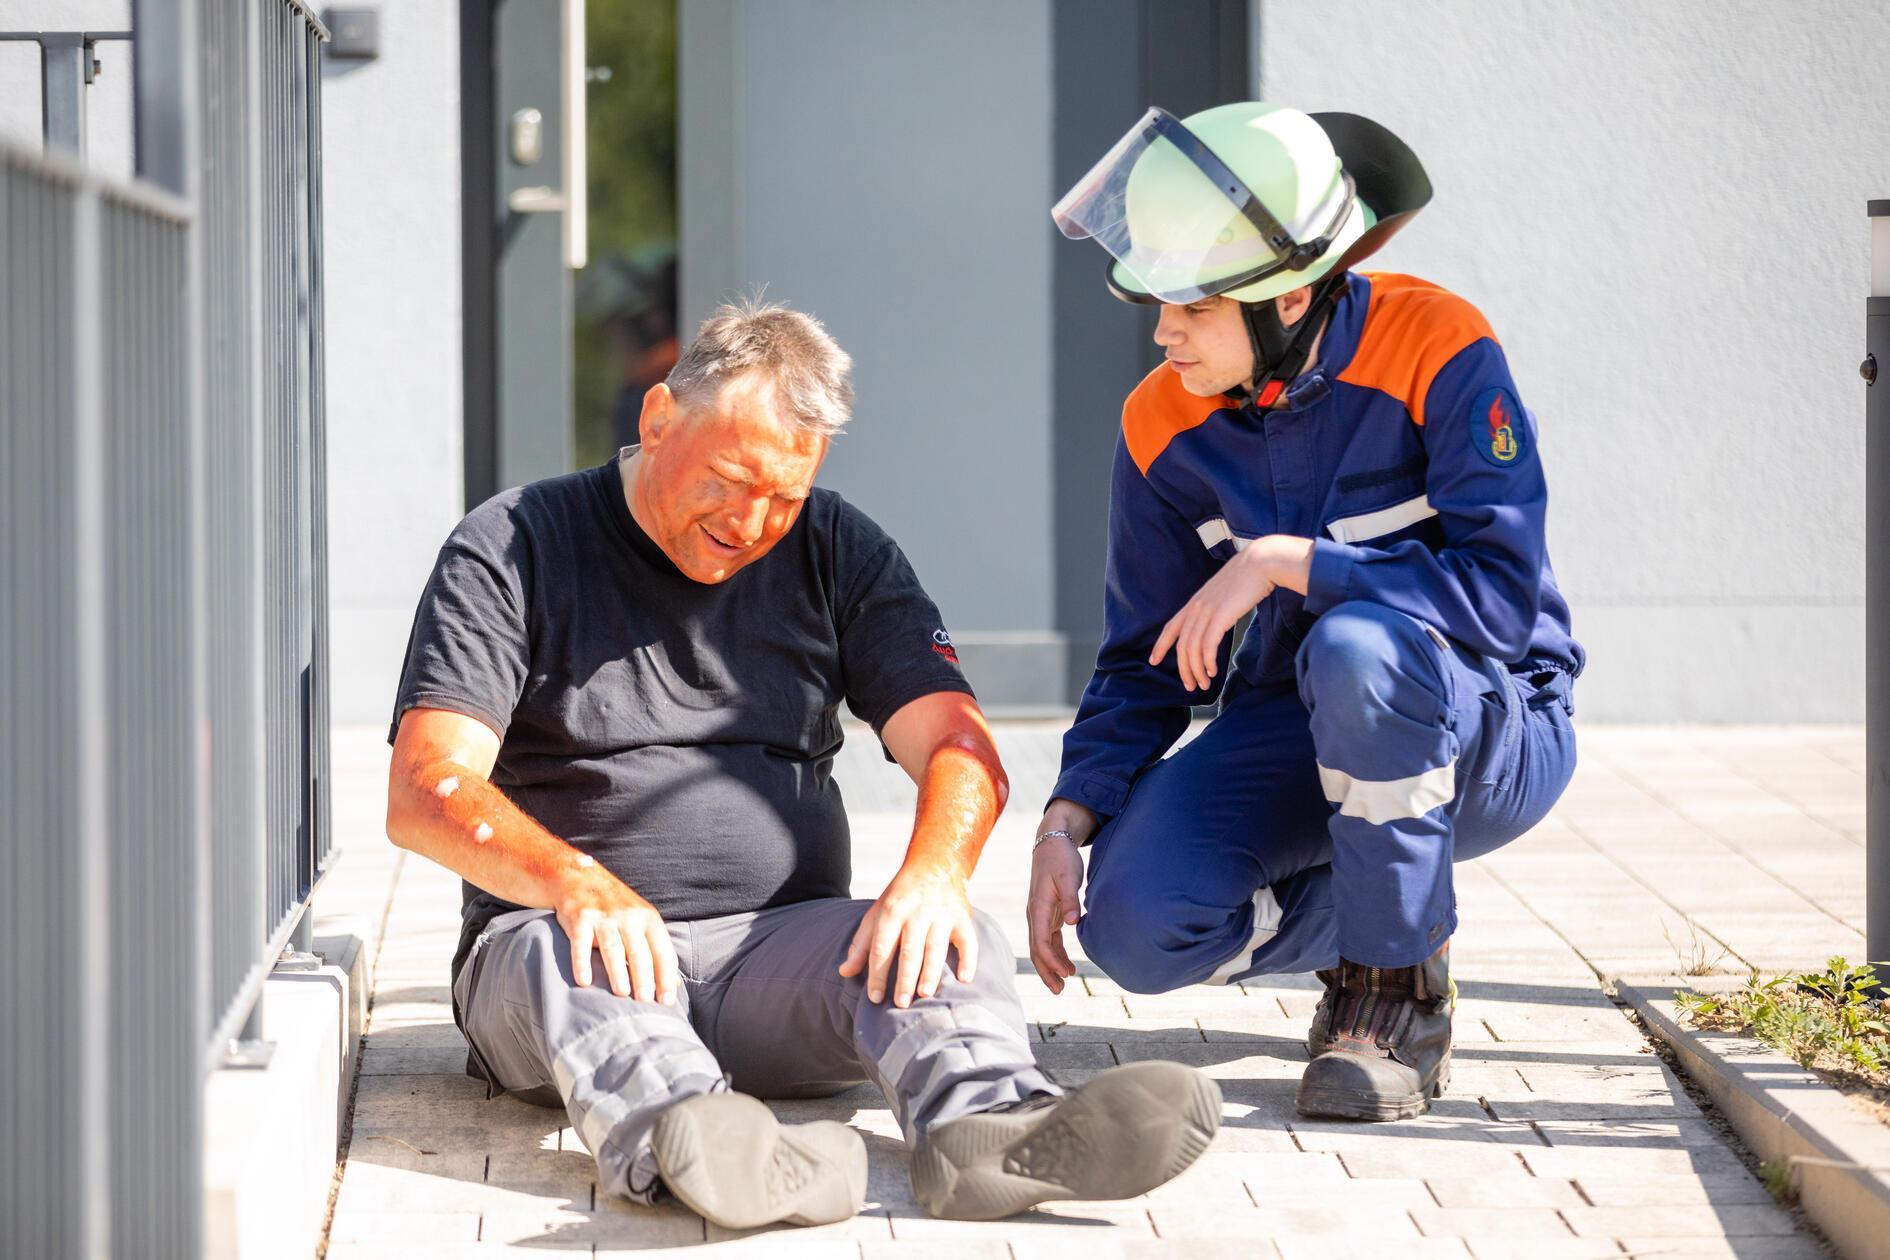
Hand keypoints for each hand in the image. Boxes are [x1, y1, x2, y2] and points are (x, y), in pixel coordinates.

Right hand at [552, 864, 679, 1003]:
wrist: (581, 877)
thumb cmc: (617, 907)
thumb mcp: (642, 921)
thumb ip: (657, 950)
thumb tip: (675, 984)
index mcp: (648, 918)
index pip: (663, 951)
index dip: (666, 977)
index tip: (667, 1000)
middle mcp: (628, 917)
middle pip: (639, 952)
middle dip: (644, 978)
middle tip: (645, 1001)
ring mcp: (603, 917)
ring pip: (613, 948)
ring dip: (618, 972)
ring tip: (622, 994)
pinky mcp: (580, 918)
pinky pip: (581, 944)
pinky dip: (582, 963)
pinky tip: (584, 981)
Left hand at [839, 863, 977, 1006]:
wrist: (936, 864)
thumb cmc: (901, 896)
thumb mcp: (877, 913)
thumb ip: (861, 944)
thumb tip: (844, 972)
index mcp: (892, 911)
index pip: (882, 947)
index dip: (877, 974)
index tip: (874, 998)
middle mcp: (917, 912)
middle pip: (909, 949)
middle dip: (904, 978)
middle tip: (900, 1004)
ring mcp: (942, 914)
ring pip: (935, 947)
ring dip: (930, 972)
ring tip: (924, 994)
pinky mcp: (963, 918)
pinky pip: (967, 941)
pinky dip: (968, 959)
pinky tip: (964, 979)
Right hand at [1027, 829, 1085, 993]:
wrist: (1052, 841)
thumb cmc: (1061, 858)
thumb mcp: (1069, 876)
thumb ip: (1071, 900)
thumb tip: (1073, 923)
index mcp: (1038, 907)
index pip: (1041, 942)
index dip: (1052, 961)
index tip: (1067, 974)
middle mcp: (1035, 914)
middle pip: (1037, 949)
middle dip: (1046, 971)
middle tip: (1059, 990)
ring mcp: (1040, 914)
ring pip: (1041, 946)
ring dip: (1050, 966)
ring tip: (1063, 983)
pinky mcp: (1047, 912)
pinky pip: (1048, 939)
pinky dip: (1055, 953)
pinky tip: (1066, 964)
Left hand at [1150, 536, 1311, 690]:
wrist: (1261, 562)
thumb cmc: (1248, 577)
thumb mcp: (1223, 593)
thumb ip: (1216, 607)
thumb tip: (1218, 622)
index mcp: (1195, 602)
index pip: (1171, 627)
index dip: (1161, 646)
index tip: (1154, 660)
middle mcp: (1196, 607)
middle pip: (1182, 645)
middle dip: (1184, 669)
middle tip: (1190, 686)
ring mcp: (1207, 611)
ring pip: (1193, 649)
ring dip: (1197, 670)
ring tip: (1204, 684)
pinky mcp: (1221, 616)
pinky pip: (1208, 645)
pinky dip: (1208, 662)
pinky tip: (1213, 671)